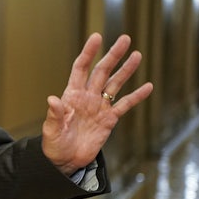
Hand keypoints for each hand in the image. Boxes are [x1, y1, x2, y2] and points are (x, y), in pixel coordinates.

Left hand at [41, 33, 152, 175]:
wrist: (65, 161)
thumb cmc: (54, 145)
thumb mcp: (51, 131)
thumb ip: (55, 115)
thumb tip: (52, 100)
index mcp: (72, 95)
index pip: (81, 68)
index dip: (88, 53)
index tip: (97, 37)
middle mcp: (87, 97)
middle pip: (102, 71)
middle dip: (113, 55)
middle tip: (125, 39)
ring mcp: (99, 107)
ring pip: (115, 84)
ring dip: (126, 70)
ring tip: (137, 55)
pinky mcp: (109, 120)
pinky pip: (124, 105)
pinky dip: (136, 96)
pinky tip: (147, 86)